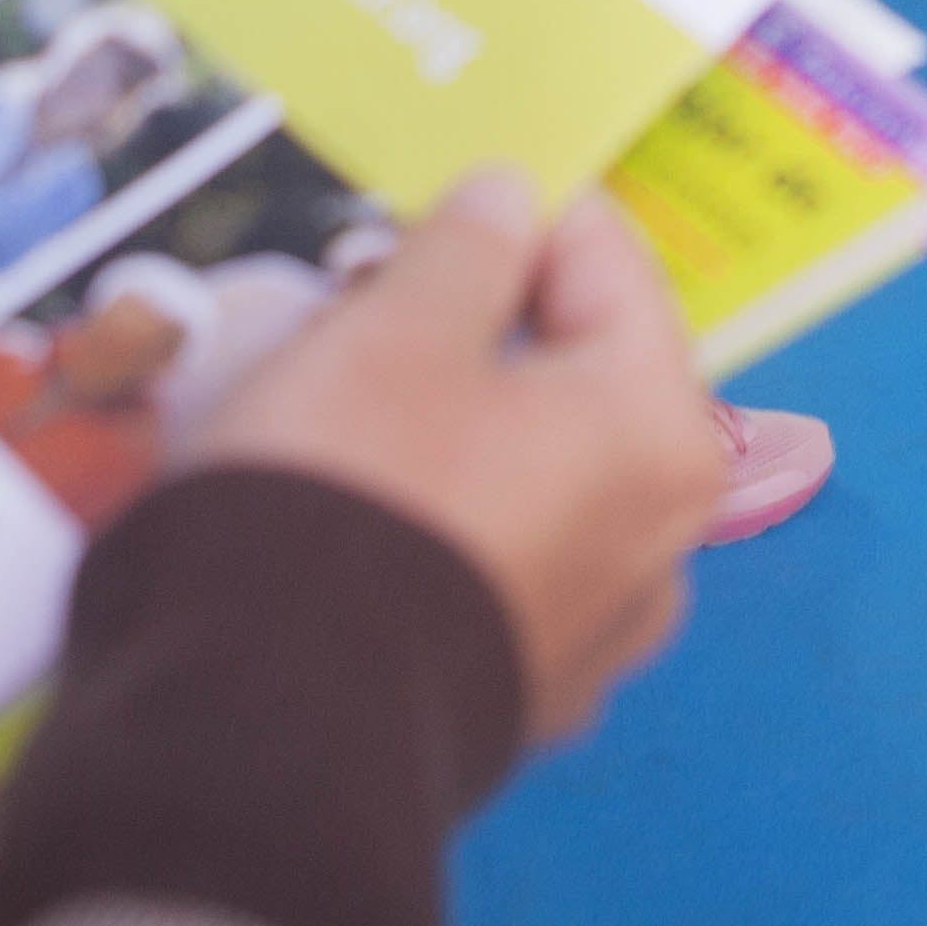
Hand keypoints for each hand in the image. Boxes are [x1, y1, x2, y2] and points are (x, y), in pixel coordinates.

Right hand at [179, 166, 721, 746]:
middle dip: (477, 324)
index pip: (604, 258)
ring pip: (535, 470)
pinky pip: (495, 561)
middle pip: (577, 372)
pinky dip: (443, 517)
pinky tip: (361, 511)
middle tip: (363, 303)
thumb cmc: (350, 494)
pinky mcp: (521, 697)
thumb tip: (509, 201)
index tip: (413, 212)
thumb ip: (467, 246)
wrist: (264, 724)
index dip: (506, 215)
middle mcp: (662, 538)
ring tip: (347, 406)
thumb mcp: (396, 327)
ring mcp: (597, 634)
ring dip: (457, 423)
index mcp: (661, 430)